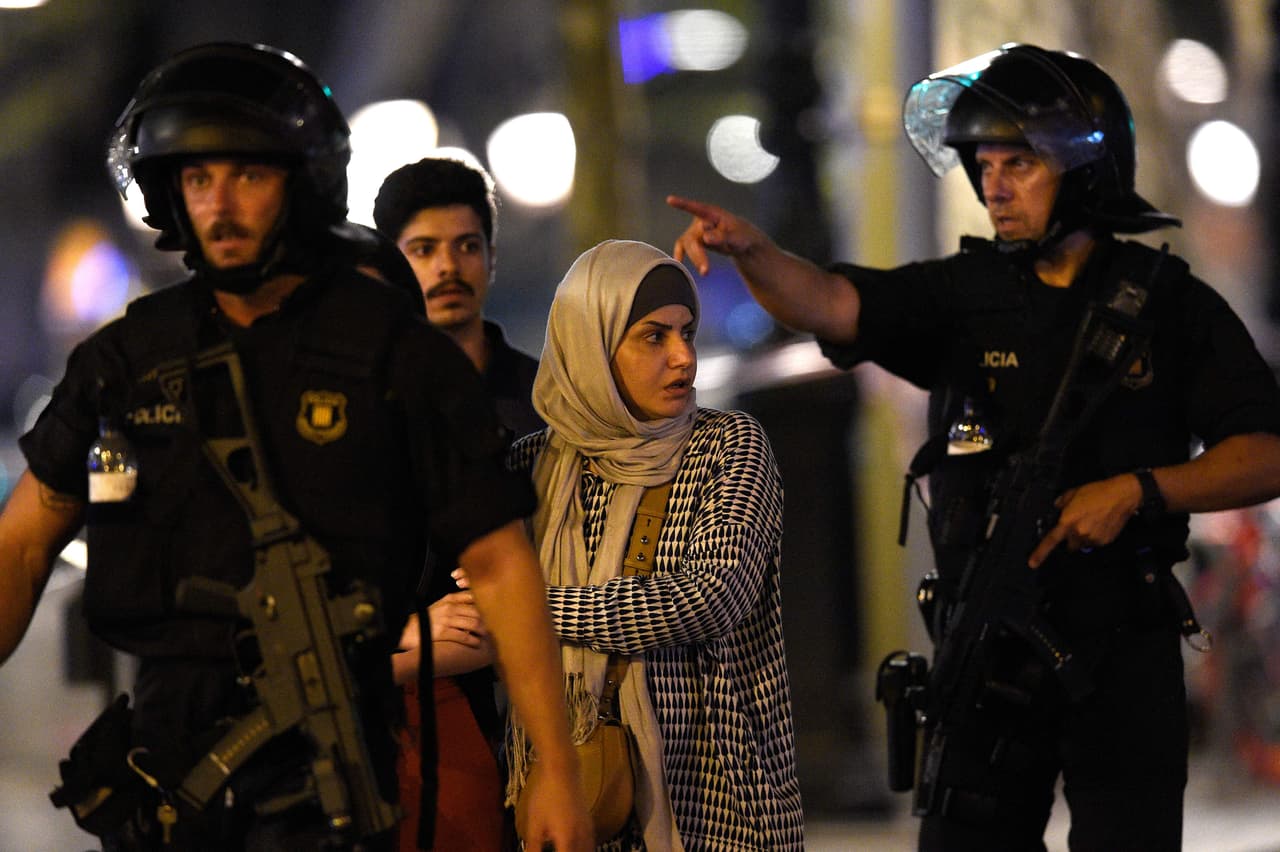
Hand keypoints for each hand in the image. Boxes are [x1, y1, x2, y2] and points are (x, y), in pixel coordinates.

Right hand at [427, 591, 486, 647]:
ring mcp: (447, 620)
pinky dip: (473, 641)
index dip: (485, 605)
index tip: (491, 612)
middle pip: (477, 612)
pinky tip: (476, 644)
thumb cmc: (426, 619)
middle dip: (486, 620)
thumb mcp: (440, 605)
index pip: (473, 598)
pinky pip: (464, 636)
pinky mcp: (443, 633)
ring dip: (482, 631)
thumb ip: (456, 603)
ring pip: (473, 624)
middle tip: (491, 627)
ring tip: (484, 636)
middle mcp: (450, 608)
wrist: (408, 630)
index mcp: (450, 599)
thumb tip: (474, 604)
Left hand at [519, 760, 592, 851]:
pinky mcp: (589, 824)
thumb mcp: (535, 824)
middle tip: (550, 850)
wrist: (563, 771)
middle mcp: (582, 838)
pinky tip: (571, 848)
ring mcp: (589, 831)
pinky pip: (590, 846)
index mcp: (568, 840)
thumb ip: (533, 847)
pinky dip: (583, 851)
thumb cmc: (546, 795)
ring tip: (560, 848)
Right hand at [666, 194, 767, 274]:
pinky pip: (683, 246)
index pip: (696, 208)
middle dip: (698, 254)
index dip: (682, 204)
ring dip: (695, 258)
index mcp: (712, 214)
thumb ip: (723, 237)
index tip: (670, 200)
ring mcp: (696, 230)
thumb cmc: (741, 236)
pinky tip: (678, 262)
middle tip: (706, 270)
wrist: (741, 242)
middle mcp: (701, 220)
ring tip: (705, 272)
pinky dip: (680, 254)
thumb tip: (706, 238)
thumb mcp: (736, 237)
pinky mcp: (694, 240)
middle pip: (693, 237)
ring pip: (689, 244)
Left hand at [1028, 473, 1142, 567]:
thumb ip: (1061, 503)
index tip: (1032, 563)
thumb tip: (1057, 508)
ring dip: (1084, 537)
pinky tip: (1100, 524)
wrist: (1121, 496)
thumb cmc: (1097, 492)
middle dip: (1071, 539)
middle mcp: (1079, 533)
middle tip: (1077, 526)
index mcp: (1068, 522)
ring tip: (1092, 522)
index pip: (1050, 541)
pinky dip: (1096, 536)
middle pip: (1069, 546)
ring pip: (1083, 544)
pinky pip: (1095, 543)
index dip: (1040, 553)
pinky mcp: (1105, 541)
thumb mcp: (1073, 493)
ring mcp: (1093, 539)